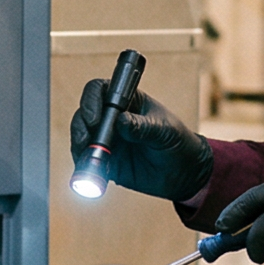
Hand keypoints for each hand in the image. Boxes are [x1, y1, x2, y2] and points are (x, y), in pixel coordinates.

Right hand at [69, 79, 213, 201]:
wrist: (184, 173)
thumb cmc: (177, 142)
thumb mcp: (165, 131)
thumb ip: (143, 126)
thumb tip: (121, 122)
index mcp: (127, 101)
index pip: (100, 90)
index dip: (91, 100)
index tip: (96, 119)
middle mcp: (112, 118)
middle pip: (84, 114)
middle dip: (81, 127)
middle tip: (87, 141)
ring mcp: (107, 140)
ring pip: (81, 137)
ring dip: (80, 148)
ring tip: (89, 160)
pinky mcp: (106, 162)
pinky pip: (87, 162)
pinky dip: (85, 167)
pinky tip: (92, 174)